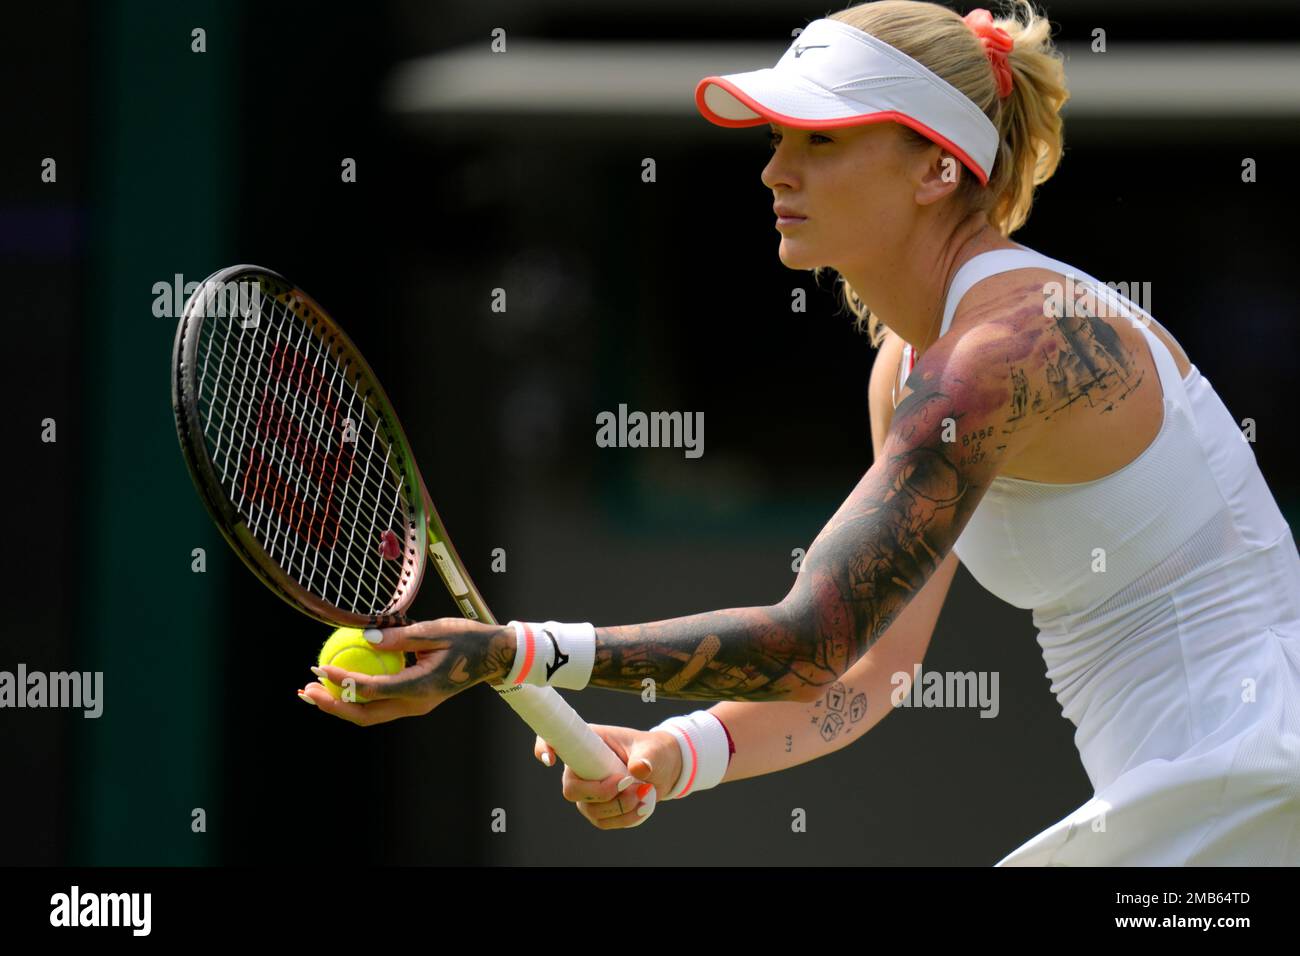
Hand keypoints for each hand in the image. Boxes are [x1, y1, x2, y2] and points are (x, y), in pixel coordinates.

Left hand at [297, 618, 513, 726]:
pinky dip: (357, 699)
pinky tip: (342, 684)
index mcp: (420, 688)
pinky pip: (379, 706)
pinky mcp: (414, 702)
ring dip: (340, 705)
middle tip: (305, 690)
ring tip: (313, 691)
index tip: (320, 667)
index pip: (372, 689)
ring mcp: (415, 707)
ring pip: (369, 715)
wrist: (494, 657)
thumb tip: (365, 637)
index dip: (343, 680)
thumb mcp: (434, 631)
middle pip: (364, 715)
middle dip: (331, 705)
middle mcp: (415, 704)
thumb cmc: (468, 639)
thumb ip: (400, 637)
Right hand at [534, 724, 682, 828]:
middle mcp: (581, 767)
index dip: (544, 747)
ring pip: (589, 809)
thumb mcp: (654, 749)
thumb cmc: (654, 752)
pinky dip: (624, 818)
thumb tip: (639, 769)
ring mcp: (587, 790)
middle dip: (600, 792)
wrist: (664, 770)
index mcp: (589, 741)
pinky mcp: (597, 808)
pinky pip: (603, 821)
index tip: (551, 759)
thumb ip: (648, 757)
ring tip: (643, 793)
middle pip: (572, 789)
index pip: (555, 739)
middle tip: (628, 783)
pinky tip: (642, 807)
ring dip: (618, 807)